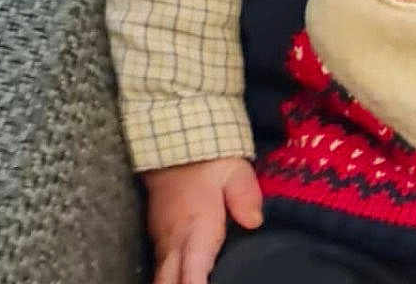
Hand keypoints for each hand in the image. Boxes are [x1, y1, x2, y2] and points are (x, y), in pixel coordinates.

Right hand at [143, 157, 262, 283]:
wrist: (178, 145)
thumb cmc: (209, 161)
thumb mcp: (234, 171)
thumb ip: (245, 196)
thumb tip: (254, 221)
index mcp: (194, 229)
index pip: (191, 275)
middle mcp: (174, 242)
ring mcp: (163, 242)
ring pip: (162, 280)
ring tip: (199, 281)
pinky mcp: (160, 239)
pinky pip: (161, 270)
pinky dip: (172, 280)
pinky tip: (187, 278)